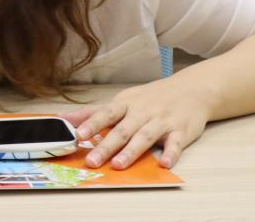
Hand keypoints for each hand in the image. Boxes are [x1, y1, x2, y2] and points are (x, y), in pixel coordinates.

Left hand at [62, 77, 211, 168]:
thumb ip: (94, 112)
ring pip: (145, 137)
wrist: (190, 89)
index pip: (106, 114)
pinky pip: (176, 143)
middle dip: (107, 146)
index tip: (79, 134)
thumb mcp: (122, 100)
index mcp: (126, 104)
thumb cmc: (151, 97)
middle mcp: (142, 112)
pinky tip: (164, 164)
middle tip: (92, 161)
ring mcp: (162, 121)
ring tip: (118, 165)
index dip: (92, 124)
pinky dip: (171, 154)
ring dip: (132, 151)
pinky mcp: (181, 131)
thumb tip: (64, 119)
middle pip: (123, 129)